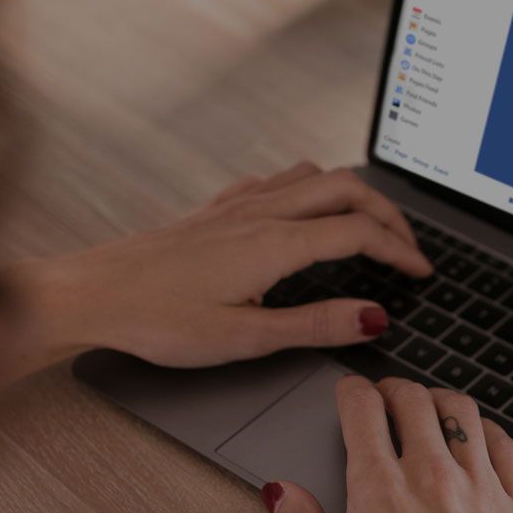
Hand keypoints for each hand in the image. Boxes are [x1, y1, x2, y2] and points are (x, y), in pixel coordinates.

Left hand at [21, 162, 430, 368]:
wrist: (90, 294)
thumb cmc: (156, 320)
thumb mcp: (245, 337)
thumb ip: (315, 325)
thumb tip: (373, 317)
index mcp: (275, 243)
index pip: (359, 233)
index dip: (401, 251)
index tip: (422, 273)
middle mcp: (259, 212)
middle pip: (347, 191)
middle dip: (388, 215)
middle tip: (408, 247)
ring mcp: (235, 205)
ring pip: (313, 175)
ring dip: (351, 195)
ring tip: (368, 226)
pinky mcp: (212, 209)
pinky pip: (275, 180)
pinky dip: (308, 188)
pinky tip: (301, 210)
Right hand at [265, 375, 512, 512]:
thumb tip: (282, 494)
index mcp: (379, 492)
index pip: (363, 410)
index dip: (352, 392)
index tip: (351, 395)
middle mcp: (432, 477)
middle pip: (414, 399)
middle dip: (394, 390)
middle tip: (387, 398)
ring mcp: (482, 488)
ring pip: (463, 412)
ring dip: (441, 401)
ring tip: (432, 410)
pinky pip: (506, 446)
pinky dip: (487, 431)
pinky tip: (480, 440)